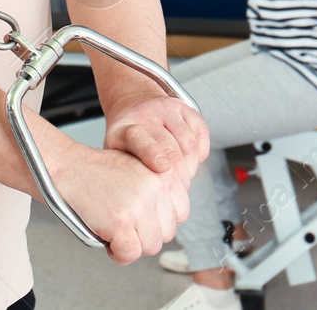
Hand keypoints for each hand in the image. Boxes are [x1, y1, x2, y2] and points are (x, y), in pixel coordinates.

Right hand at [53, 143, 185, 264]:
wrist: (70, 167)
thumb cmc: (100, 171)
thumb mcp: (140, 169)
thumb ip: (161, 190)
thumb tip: (171, 220)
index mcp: (164, 174)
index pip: (180, 213)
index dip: (160, 220)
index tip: (144, 218)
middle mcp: (156, 187)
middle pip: (167, 233)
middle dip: (145, 234)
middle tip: (125, 223)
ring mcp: (139, 205)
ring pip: (151, 246)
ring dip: (132, 244)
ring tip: (115, 229)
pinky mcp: (121, 221)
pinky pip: (130, 254)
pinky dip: (118, 253)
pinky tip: (107, 237)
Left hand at [104, 92, 209, 207]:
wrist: (134, 104)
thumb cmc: (126, 137)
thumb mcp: (115, 156)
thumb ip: (123, 179)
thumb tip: (135, 212)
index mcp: (123, 129)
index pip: (139, 140)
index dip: (152, 154)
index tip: (162, 170)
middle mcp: (145, 114)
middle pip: (169, 149)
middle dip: (177, 179)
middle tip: (176, 198)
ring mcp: (166, 108)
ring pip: (188, 144)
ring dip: (190, 169)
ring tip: (183, 182)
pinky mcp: (184, 107)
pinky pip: (201, 132)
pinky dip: (201, 152)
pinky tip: (192, 163)